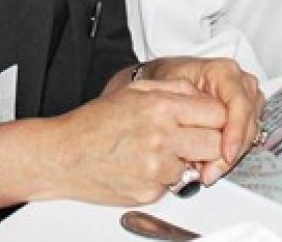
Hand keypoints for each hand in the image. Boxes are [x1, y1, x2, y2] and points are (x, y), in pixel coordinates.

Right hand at [39, 78, 227, 204]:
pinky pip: (174, 184)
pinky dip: (166, 175)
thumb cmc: (95, 122)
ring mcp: (156, 169)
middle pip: (215, 143)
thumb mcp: (136, 90)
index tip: (211, 118)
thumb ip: (175, 89)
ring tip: (161, 149)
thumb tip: (203, 95)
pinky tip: (145, 164)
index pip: (217, 113)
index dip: (218, 116)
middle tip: (195, 136)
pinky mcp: (149, 193)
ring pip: (196, 166)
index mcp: (162, 107)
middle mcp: (162, 138)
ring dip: (186, 159)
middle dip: (210, 140)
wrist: (63, 155)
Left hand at [147, 57, 264, 184]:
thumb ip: (184, 110)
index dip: (235, 130)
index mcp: (224, 72)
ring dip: (232, 156)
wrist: (173, 74)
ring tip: (207, 171)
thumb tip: (191, 142)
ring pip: (251, 133)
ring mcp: (248, 99)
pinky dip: (230, 154)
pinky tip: (212, 164)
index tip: (227, 153)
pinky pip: (247, 138)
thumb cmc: (172, 78)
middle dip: (232, 151)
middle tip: (210, 172)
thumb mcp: (172, 88)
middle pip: (248, 122)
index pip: (239, 102)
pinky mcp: (247, 114)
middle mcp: (241, 84)